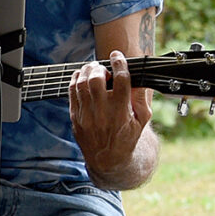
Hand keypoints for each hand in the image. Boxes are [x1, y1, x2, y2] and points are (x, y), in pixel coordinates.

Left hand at [70, 50, 151, 169]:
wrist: (108, 159)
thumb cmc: (128, 137)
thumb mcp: (142, 119)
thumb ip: (141, 98)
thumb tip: (138, 77)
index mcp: (122, 112)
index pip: (121, 81)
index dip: (119, 64)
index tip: (117, 56)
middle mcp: (102, 113)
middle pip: (96, 80)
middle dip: (99, 68)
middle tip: (103, 67)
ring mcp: (86, 115)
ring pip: (81, 84)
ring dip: (86, 72)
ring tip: (93, 70)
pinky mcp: (75, 117)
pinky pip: (71, 93)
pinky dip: (75, 81)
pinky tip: (81, 77)